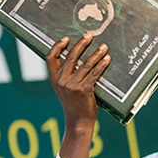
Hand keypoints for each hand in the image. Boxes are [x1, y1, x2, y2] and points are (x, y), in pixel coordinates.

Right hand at [46, 33, 109, 157]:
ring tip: (104, 47)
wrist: (78, 121)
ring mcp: (72, 85)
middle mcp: (61, 81)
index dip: (57, 46)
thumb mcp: (64, 88)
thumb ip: (67, 75)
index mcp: (54, 79)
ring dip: (96, 54)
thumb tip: (78, 56)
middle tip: (89, 36)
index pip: (50, 58)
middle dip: (81, 44)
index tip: (66, 39)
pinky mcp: (84, 90)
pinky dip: (102, 65)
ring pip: (85, 64)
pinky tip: (107, 60)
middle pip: (71, 56)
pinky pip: (94, 73)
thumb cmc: (74, 103)